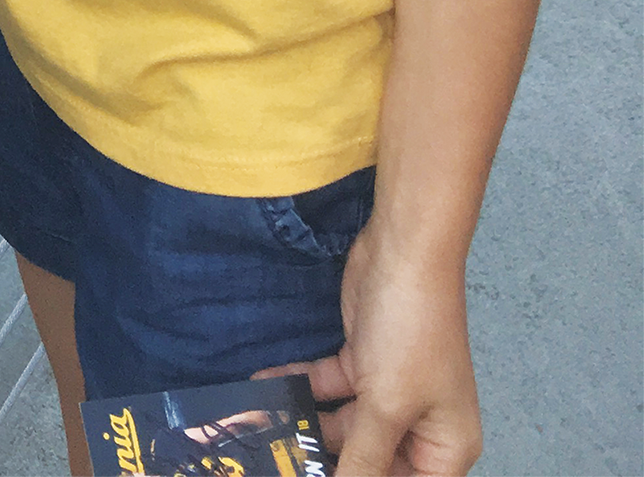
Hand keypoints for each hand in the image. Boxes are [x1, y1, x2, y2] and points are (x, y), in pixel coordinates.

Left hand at [257, 220, 480, 474]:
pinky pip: (327, 389)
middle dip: (328, 460)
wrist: (403, 251)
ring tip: (261, 434)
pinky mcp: (360, 361)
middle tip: (279, 461)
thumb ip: (362, 458)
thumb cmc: (412, 335)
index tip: (318, 476)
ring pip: (342, 427)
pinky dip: (298, 389)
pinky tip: (263, 391)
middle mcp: (419, 427)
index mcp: (443, 449)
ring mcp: (388, 392)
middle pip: (370, 461)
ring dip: (305, 426)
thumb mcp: (387, 406)